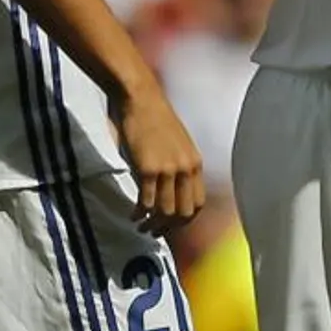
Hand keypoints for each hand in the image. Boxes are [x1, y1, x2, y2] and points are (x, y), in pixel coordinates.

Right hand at [115, 87, 204, 234]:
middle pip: (184, 212)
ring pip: (165, 212)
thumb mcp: (178, 144)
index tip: (172, 225)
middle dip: (169, 227)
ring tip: (140, 225)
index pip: (198, 203)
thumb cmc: (156, 119)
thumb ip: (179, 167)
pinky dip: (138, 213)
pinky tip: (132, 214)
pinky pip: (146, 202)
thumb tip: (173, 191)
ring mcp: (168, 170)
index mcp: (195, 163)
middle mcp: (186, 168)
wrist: (141, 99)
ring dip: (152, 223)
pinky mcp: (148, 169)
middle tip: (154, 231)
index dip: (185, 219)